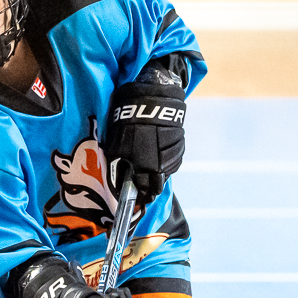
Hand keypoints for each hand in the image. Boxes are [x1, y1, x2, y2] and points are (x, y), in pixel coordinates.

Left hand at [104, 80, 185, 203]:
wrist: (151, 99)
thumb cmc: (128, 123)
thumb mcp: (117, 146)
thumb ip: (121, 165)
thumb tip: (123, 178)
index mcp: (145, 166)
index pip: (145, 190)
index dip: (141, 195)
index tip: (138, 197)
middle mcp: (162, 164)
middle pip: (158, 184)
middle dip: (150, 185)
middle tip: (144, 183)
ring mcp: (174, 154)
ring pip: (167, 171)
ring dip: (159, 172)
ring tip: (151, 165)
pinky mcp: (180, 144)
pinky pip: (174, 159)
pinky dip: (167, 160)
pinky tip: (159, 153)